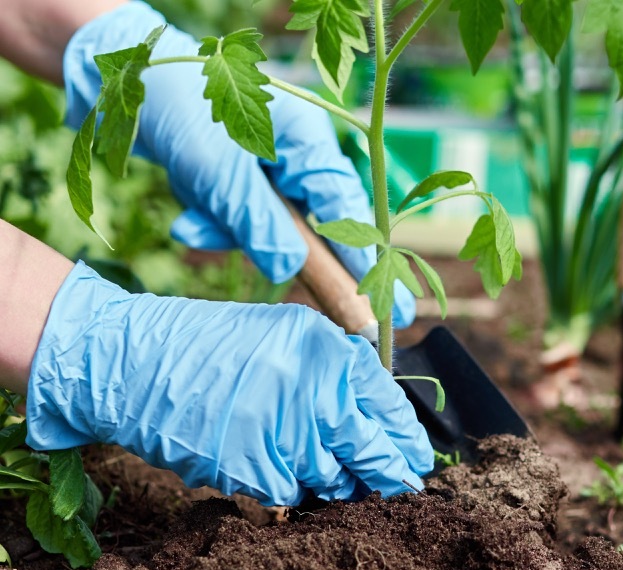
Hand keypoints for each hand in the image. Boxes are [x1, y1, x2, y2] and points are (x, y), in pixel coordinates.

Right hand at [25, 263, 433, 505]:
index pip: (390, 406)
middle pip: (373, 453)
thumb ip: (339, 372)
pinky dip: (289, 487)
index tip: (418, 459)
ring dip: (336, 482)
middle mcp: (313, 393)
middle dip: (392, 476)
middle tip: (403, 489)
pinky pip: (290, 493)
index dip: (408, 440)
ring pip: (333, 479)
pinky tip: (274, 466)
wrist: (137, 363)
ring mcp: (281, 434)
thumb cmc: (216, 347)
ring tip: (326, 471)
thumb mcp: (290, 336)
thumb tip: (383, 421)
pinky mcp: (250, 469)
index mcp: (329, 353)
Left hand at [61, 0, 415, 326]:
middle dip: (289, 256)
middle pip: (314, 229)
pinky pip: (239, 222)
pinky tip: (188, 223)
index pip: (350, 212)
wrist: (121, 80)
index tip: (386, 312)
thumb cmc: (180, 107)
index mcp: (310, 144)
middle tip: (340, 323)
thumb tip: (290, 270)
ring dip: (232, 235)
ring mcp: (268, 174)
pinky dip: (213, 226)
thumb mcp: (217, 170)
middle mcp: (297, 159)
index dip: (368, 263)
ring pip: (269, 230)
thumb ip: (256, 221)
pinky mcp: (239, 185)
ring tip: (196, 225)